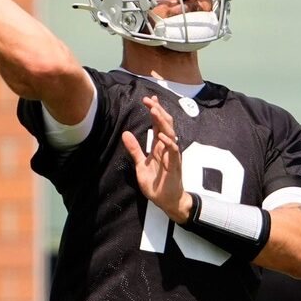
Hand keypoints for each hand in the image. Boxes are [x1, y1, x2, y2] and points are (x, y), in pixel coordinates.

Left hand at [120, 95, 190, 221]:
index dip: (155, 111)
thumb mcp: (141, 164)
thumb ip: (135, 149)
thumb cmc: (157, 183)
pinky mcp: (175, 165)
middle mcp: (167, 148)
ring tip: (154, 111)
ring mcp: (172, 155)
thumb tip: (125, 133)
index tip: (148, 99)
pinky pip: (174, 151)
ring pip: (170, 133)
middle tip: (149, 100)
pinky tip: (162, 136)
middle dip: (158, 111)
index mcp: (160, 146)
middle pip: (165, 124)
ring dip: (162, 122)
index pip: (158, 124)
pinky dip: (169, 142)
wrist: (167, 200)